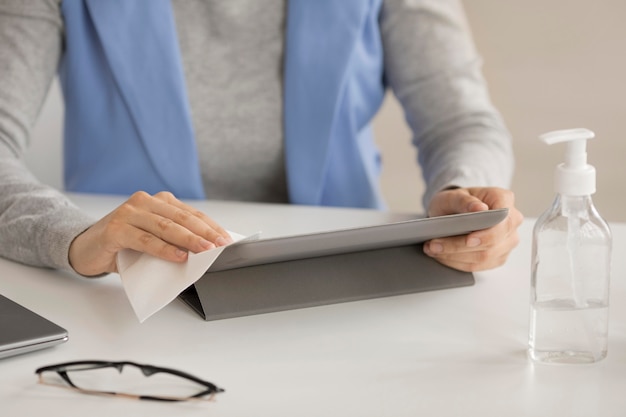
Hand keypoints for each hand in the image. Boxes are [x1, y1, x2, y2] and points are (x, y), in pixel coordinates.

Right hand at [68, 191, 232, 275]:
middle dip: (205, 233)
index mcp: (158, 201)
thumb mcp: (153, 240)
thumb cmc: (123, 245)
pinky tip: (178, 256)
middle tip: (221, 246)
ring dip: (189, 240)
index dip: (211, 226)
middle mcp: (144, 202)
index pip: (191, 213)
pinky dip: (163, 249)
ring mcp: (129, 213)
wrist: (85, 249)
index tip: (227, 240)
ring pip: (165, 226)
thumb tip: (205, 253)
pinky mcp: (116, 228)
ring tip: (205, 251)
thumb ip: (174, 240)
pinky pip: (145, 239)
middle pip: (182, 218)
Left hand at [423, 187, 522, 271]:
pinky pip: (479, 265)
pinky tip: (442, 256)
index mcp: (504, 200)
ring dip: (455, 257)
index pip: (503, 222)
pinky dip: (457, 263)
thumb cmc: (457, 201)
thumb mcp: (453, 195)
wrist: (456, 210)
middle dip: (459, 247)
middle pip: (491, 243)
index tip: (468, 240)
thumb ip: (465, 201)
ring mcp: (507, 241)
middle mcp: (511, 221)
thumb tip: (479, 209)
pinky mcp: (497, 256)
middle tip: (434, 245)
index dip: (487, 235)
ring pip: (484, 258)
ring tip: (433, 249)